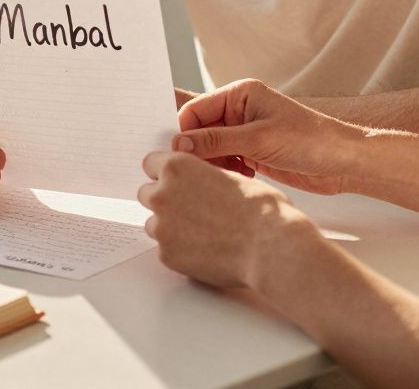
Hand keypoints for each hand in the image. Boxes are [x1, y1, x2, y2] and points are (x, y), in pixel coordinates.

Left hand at [138, 151, 317, 288]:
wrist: (272, 247)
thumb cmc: (262, 210)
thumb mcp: (232, 176)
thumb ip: (203, 176)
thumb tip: (198, 181)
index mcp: (178, 168)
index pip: (150, 163)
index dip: (165, 173)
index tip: (174, 181)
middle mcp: (163, 195)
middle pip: (147, 194)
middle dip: (165, 200)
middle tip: (191, 209)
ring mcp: (162, 227)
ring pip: (154, 224)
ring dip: (171, 227)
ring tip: (203, 233)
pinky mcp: (167, 255)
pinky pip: (166, 249)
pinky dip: (180, 251)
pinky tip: (207, 251)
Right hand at [176, 79, 361, 194]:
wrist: (344, 163)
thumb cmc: (310, 140)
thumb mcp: (258, 140)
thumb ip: (217, 141)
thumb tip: (180, 144)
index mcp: (239, 94)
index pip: (195, 110)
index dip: (183, 131)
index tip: (176, 154)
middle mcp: (239, 110)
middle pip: (200, 130)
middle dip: (197, 150)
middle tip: (196, 169)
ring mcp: (245, 132)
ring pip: (210, 149)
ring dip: (213, 164)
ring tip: (227, 174)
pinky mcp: (251, 152)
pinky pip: (224, 161)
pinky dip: (226, 172)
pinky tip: (242, 178)